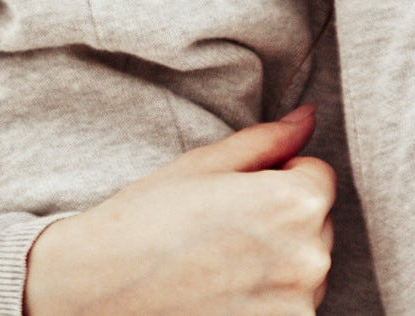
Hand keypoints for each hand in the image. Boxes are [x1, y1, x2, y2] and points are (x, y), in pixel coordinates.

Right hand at [24, 105, 334, 314]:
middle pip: (316, 226)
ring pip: (304, 271)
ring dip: (275, 265)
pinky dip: (263, 303)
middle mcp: (310, 260)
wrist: (95, 292)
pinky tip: (217, 296)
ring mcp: (297, 309)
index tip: (238, 194)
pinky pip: (287, 309)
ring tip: (215, 264)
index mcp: (295, 203)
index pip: (318, 177)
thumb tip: (308, 117)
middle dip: (282, 221)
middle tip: (221, 229)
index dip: (277, 177)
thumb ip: (268, 140)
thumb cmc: (148, 221)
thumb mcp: (207, 165)